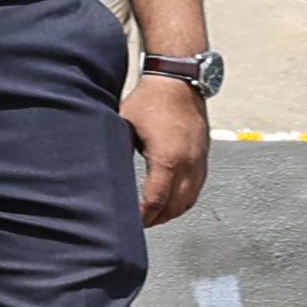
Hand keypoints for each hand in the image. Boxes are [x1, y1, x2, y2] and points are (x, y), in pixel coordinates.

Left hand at [122, 71, 208, 225]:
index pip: (156, 200)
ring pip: (189, 199)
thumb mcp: (124, 126)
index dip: (144, 217)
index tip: (131, 224)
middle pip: (175, 206)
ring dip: (172, 212)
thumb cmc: (149, 100)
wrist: (178, 81)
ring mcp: (199, 160)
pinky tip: (170, 201)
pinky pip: (197, 187)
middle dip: (157, 219)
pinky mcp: (204, 156)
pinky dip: (184, 199)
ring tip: (153, 217)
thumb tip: (102, 174)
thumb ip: (117, 151)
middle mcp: (188, 163)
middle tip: (139, 225)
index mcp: (168, 158)